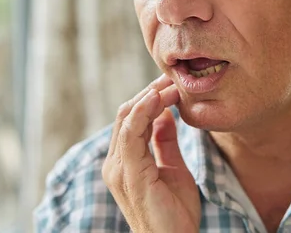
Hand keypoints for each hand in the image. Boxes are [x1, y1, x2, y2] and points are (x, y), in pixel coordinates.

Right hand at [102, 74, 200, 232]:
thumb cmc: (174, 213)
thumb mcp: (173, 168)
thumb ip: (165, 142)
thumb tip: (165, 114)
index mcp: (124, 161)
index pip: (131, 120)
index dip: (149, 98)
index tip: (170, 84)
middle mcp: (116, 163)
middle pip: (126, 115)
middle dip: (149, 93)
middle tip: (171, 78)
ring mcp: (119, 168)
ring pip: (127, 119)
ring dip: (149, 98)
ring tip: (169, 84)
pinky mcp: (129, 174)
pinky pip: (131, 135)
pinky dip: (143, 112)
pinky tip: (157, 98)